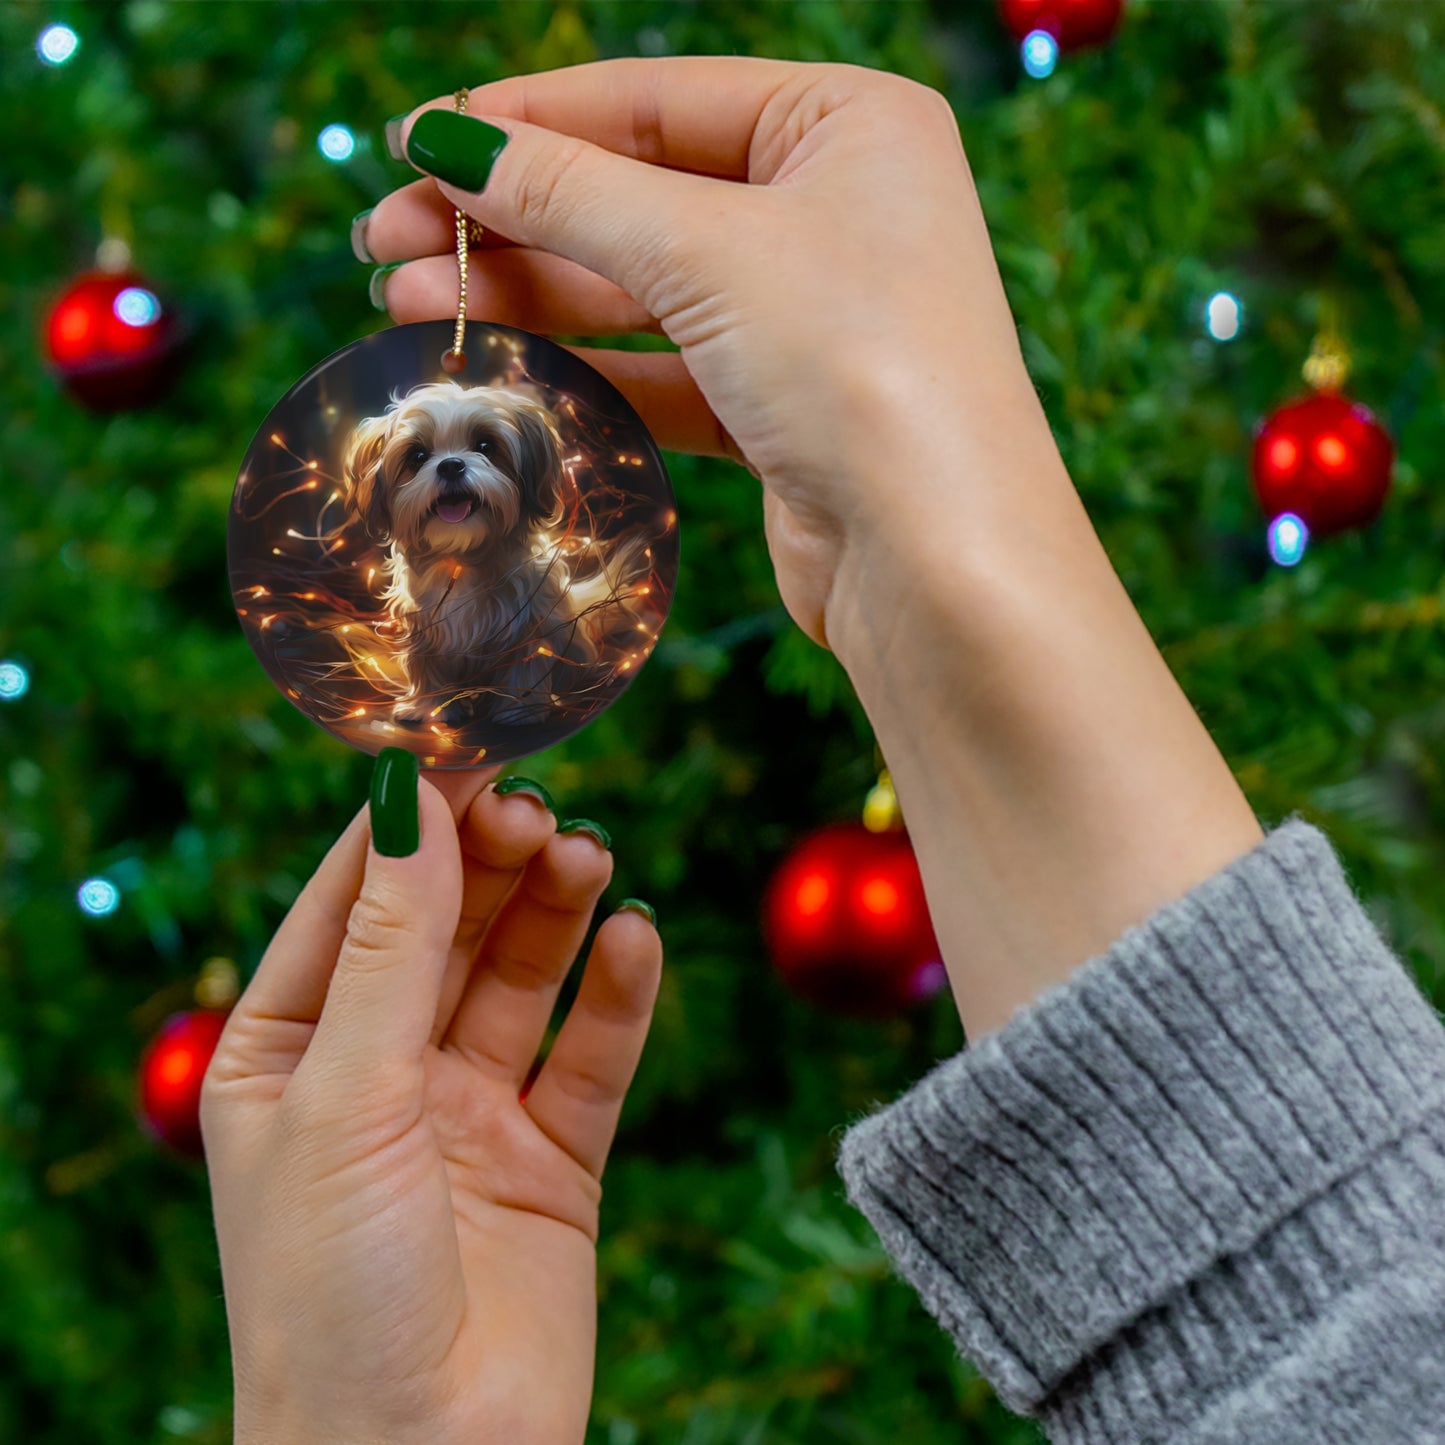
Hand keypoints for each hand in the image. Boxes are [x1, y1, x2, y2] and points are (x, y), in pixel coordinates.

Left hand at [201, 765, 661, 1444]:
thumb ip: (390, 946)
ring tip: (589, 857)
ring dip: (555, 912)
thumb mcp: (346, 1095)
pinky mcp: (552, 1160)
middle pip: (446, 928)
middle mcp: (380, 1073)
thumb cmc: (332, 1293)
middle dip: (490, 863)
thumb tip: (409, 797)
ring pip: (521, 978)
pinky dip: (617, 995)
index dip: (408, 825)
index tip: (463, 746)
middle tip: (538, 807)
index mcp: (289, 1054)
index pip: (351, 903)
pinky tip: (636, 938)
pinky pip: (591, 1056)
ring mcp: (469, 1114)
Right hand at [361, 56, 1053, 654]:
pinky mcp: (784, 408)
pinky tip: (498, 365)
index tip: (414, 142)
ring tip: (407, 302)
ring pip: (642, 288)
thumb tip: (449, 141)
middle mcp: (835, 209)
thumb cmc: (859, 368)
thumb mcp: (707, 251)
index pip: (655, 99)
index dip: (526, 120)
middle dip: (509, 218)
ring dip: (528, 294)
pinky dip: (585, 368)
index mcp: (848, 124)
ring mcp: (811, 314)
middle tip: (385, 240)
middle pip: (638, 194)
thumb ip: (571, 192)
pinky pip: (665, 369)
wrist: (938, 560)